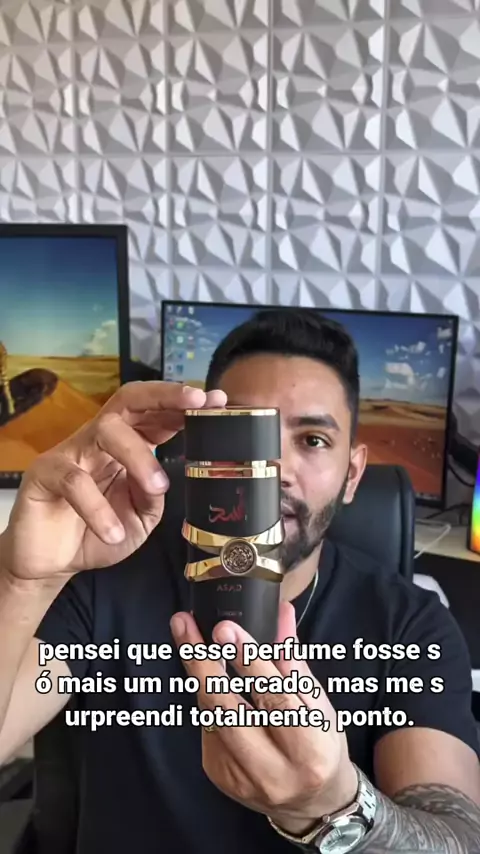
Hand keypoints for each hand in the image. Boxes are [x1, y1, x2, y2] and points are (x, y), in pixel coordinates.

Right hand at [0, 382, 225, 582]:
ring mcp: (70, 452)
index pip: (155, 414)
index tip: (216, 401)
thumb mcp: (140, 519)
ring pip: (106, 430)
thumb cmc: (98, 532)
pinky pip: (75, 479)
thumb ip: (154, 498)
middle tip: (195, 403)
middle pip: (128, 399)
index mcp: (126, 446)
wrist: (52, 563)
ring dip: (138, 456)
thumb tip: (163, 479)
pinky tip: (112, 531)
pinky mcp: (45, 474)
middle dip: (165, 395)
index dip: (184, 406)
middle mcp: (99, 440)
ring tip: (157, 487)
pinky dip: (99, 508)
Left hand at [170, 600, 357, 836]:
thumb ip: (294, 661)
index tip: (227, 630)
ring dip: (197, 672)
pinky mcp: (219, 776)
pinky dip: (207, 695)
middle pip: (229, 711)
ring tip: (186, 635)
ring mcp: (241, 778)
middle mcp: (273, 772)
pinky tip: (206, 673)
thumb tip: (281, 614)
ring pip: (211, 716)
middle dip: (204, 664)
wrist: (311, 803)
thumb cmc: (320, 745)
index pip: (275, 699)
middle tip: (188, 627)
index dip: (249, 662)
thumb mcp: (320, 704)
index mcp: (310, 751)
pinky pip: (208, 726)